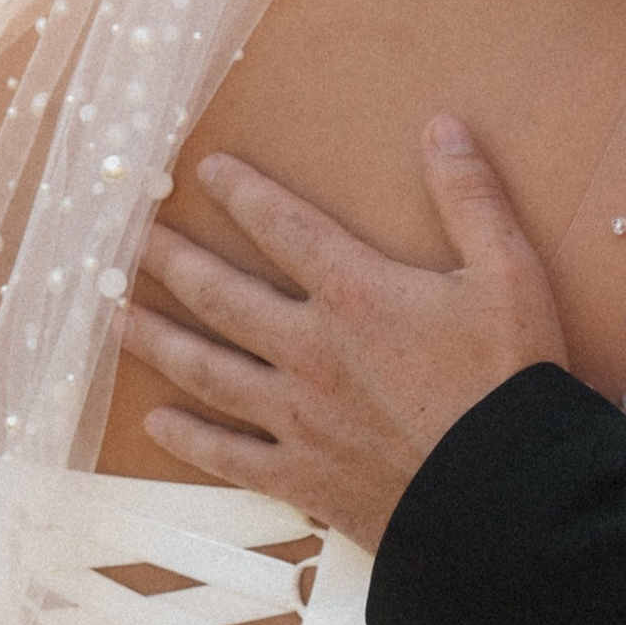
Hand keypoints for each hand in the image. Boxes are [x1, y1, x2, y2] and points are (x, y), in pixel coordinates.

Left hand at [123, 116, 566, 546]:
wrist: (507, 497)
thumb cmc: (510, 385)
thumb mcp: (508, 275)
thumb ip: (471, 197)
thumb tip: (443, 127)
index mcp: (355, 295)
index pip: (282, 227)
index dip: (241, 193)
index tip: (203, 171)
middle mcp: (309, 351)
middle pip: (219, 295)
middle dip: (169, 259)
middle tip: (125, 237)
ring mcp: (297, 417)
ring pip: (206, 369)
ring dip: (156, 339)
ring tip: (115, 316)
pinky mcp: (302, 476)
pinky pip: (228, 455)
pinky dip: (188, 439)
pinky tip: (156, 423)